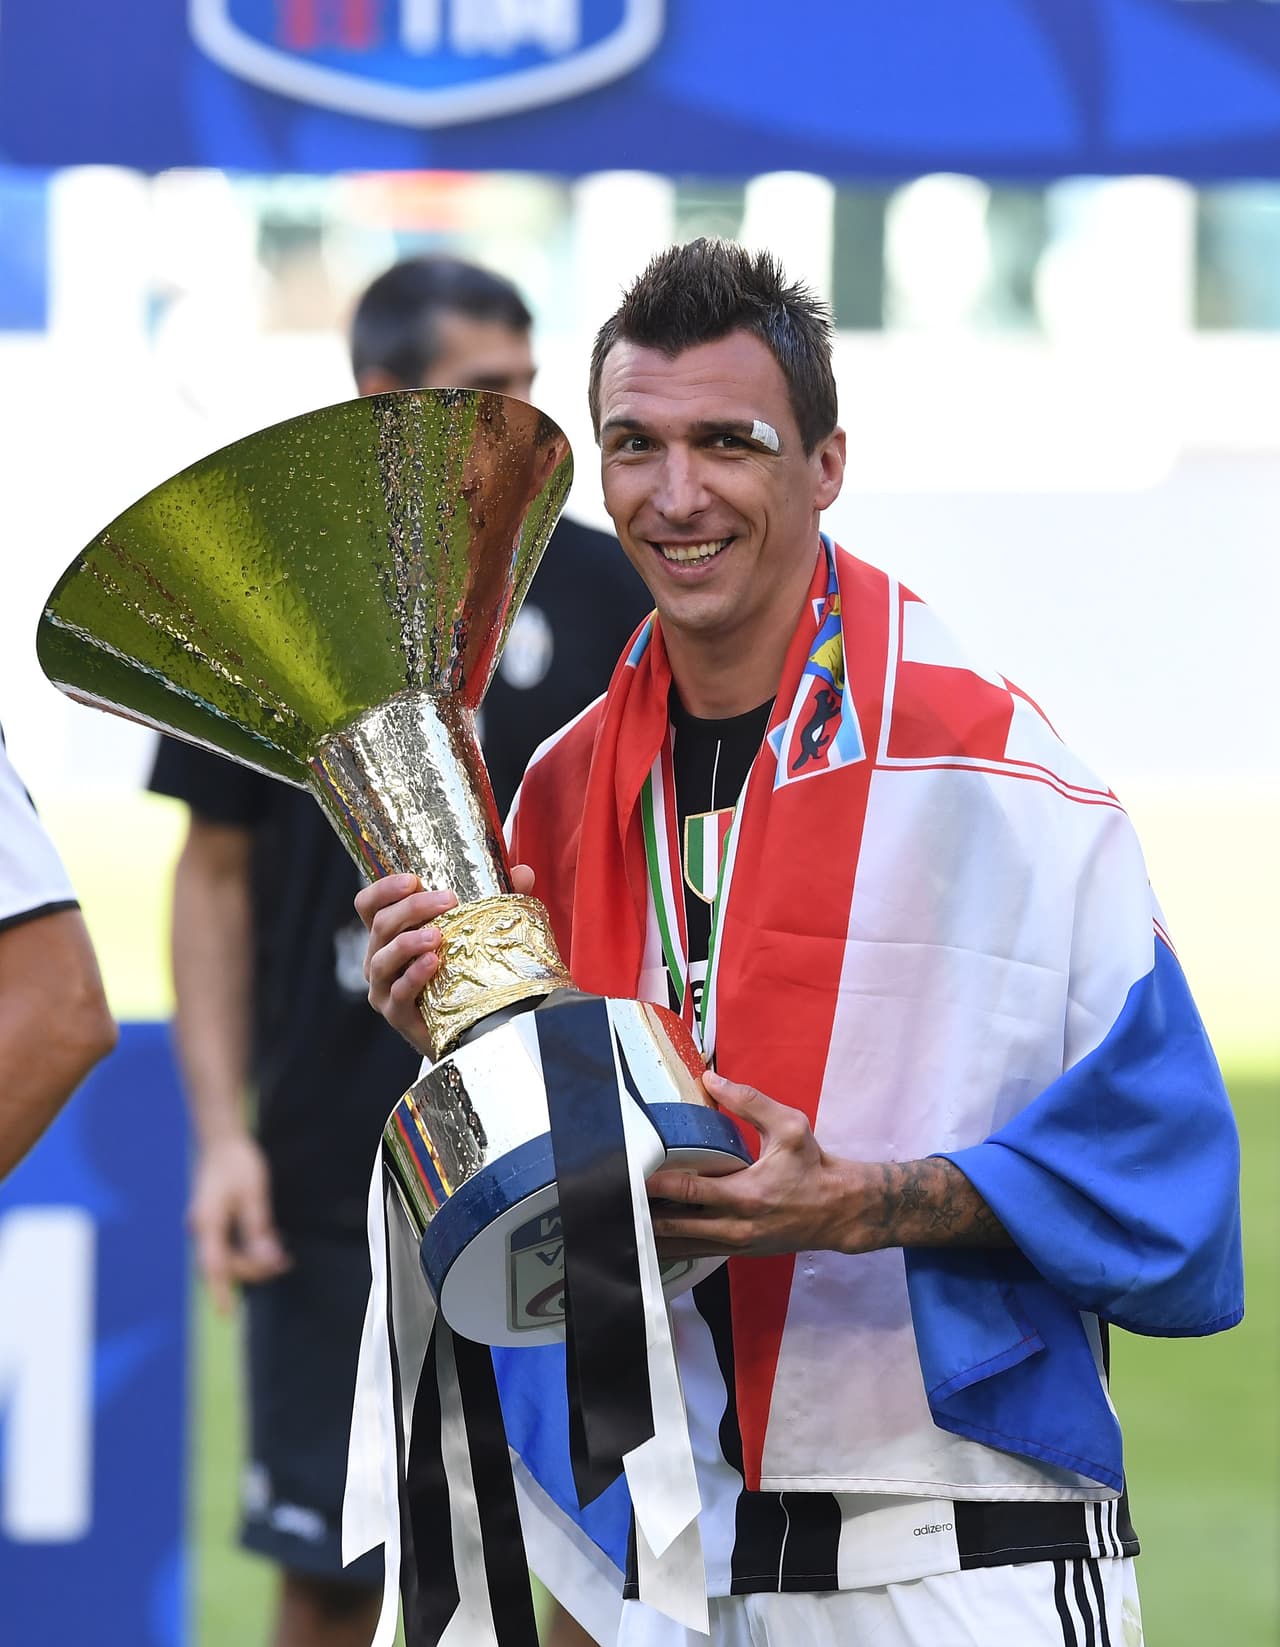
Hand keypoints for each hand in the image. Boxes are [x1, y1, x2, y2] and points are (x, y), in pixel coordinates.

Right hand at [188, 1133, 290, 1312]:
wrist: (221, 1142)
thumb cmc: (237, 1163)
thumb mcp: (254, 1195)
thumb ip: (259, 1230)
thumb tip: (269, 1260)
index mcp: (207, 1223)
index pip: (213, 1266)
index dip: (220, 1292)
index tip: (227, 1314)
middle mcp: (201, 1229)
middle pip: (223, 1265)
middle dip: (252, 1270)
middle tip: (283, 1263)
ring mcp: (204, 1227)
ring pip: (225, 1257)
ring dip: (251, 1262)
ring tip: (281, 1258)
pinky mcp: (211, 1223)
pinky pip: (227, 1246)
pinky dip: (246, 1251)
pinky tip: (268, 1245)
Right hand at [356, 866, 535, 1056]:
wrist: (469, 1026)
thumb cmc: (463, 972)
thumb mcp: (475, 932)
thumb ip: (496, 900)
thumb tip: (524, 871)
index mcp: (390, 934)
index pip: (370, 905)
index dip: (383, 888)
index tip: (412, 879)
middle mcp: (379, 957)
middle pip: (381, 925)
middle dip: (411, 908)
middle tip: (447, 900)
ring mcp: (384, 988)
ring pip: (382, 959)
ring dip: (408, 942)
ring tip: (437, 935)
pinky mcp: (396, 1014)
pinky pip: (398, 993)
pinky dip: (413, 976)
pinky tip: (433, 963)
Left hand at [646, 1073, 1010, 1258]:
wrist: (841, 1210)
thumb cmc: (814, 1165)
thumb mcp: (789, 1126)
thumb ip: (749, 1101)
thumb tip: (710, 1077)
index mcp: (746, 1195)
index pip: (688, 1191)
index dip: (655, 1184)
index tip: (627, 1175)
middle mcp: (736, 1226)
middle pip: (674, 1226)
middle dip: (642, 1215)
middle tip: (610, 1202)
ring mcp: (736, 1244)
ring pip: (681, 1246)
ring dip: (650, 1235)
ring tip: (618, 1223)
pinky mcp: (738, 1251)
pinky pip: (695, 1252)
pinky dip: (670, 1246)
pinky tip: (646, 1240)